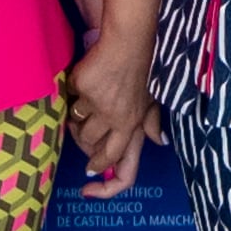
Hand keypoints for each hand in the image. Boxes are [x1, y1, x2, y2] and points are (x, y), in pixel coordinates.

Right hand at [66, 33, 159, 196]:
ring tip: (86, 105)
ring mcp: (99, 105)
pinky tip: (83, 83)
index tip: (87, 189)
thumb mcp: (152, 100)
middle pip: (94, 150)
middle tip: (84, 143)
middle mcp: (118, 120)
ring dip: (78, 120)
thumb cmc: (141, 70)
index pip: (123, 168)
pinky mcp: (83, 88)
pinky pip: (70, 101)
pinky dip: (73, 94)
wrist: (129, 42)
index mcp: (134, 127)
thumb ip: (151, 123)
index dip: (106, 188)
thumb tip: (160, 141)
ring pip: (78, 127)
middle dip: (86, 150)